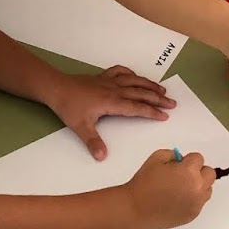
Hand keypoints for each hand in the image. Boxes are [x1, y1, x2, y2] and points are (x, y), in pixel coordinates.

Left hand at [47, 65, 174, 159]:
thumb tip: (102, 156)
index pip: (137, 108)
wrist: (56, 88)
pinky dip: (131, 73)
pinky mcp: (102, 77)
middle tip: (172, 103)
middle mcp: (114, 90)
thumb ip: (93, 142)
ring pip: (134, 81)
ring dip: (149, 85)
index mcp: (112, 102)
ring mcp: (109, 82)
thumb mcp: (80, 127)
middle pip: (141, 93)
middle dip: (158, 98)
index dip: (152, 112)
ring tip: (162, 89)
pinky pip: (120, 72)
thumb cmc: (68, 106)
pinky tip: (135, 76)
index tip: (164, 115)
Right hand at [122, 148, 214, 228]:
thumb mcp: (156, 158)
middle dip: (198, 171)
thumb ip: (173, 154)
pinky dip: (193, 199)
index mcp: (189, 172)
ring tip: (180, 188)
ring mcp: (197, 203)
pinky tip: (177, 199)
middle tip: (183, 175)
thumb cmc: (144, 183)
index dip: (187, 160)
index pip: (199, 158)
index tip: (178, 164)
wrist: (135, 209)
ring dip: (198, 185)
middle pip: (210, 174)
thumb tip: (182, 160)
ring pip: (207, 189)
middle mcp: (197, 188)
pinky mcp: (193, 215)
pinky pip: (200, 203)